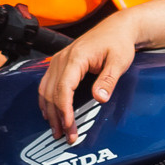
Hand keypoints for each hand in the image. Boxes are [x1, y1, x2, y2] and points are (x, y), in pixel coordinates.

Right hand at [38, 16, 138, 139]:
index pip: (63, 89)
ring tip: (56, 130)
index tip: (69, 127)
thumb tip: (100, 98)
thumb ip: (108, 80)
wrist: (116, 28)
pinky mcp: (59, 63)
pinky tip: (50, 113)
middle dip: (57, 117)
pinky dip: (46, 101)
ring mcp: (58, 60)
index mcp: (76, 58)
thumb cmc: (118, 43)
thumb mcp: (119, 61)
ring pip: (45, 90)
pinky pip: (46, 84)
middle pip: (51, 92)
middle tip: (65, 136)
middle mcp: (62, 59)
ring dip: (49, 111)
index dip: (64, 110)